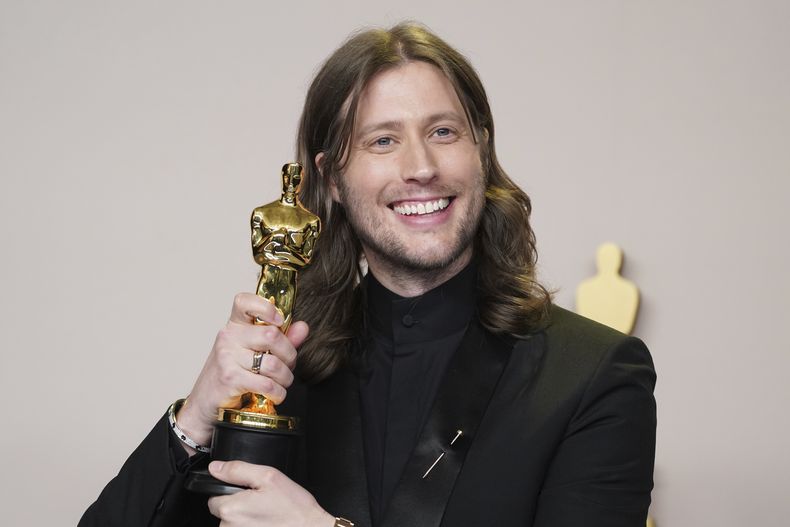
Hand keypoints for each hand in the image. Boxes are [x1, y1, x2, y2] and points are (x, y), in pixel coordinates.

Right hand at [176, 293, 308, 448]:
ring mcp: (227, 357)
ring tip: (282, 382)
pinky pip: (266, 384)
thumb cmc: (233, 373)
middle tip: (287, 365)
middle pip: (272, 335)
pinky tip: (275, 394)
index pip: (243, 301)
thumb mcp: (255, 352)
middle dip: (289, 355)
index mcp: (235, 325)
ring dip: (285, 378)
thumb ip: (282, 339)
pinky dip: (278, 393)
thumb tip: (303, 327)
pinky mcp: (230, 378)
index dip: (265, 307)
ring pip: (273, 364)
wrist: (205, 402)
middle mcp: (229, 337)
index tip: (278, 321)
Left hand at [207, 461, 333, 526]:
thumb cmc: (293, 507)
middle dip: (238, 506)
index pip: (213, 499)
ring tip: (266, 514)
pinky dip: (252, 526)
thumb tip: (216, 468)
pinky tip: (267, 524)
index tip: (247, 493)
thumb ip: (238, 470)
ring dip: (246, 518)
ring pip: (233, 524)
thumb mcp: (268, 477)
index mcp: (231, 509)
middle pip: (223, 513)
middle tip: (261, 502)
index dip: (230, 492)